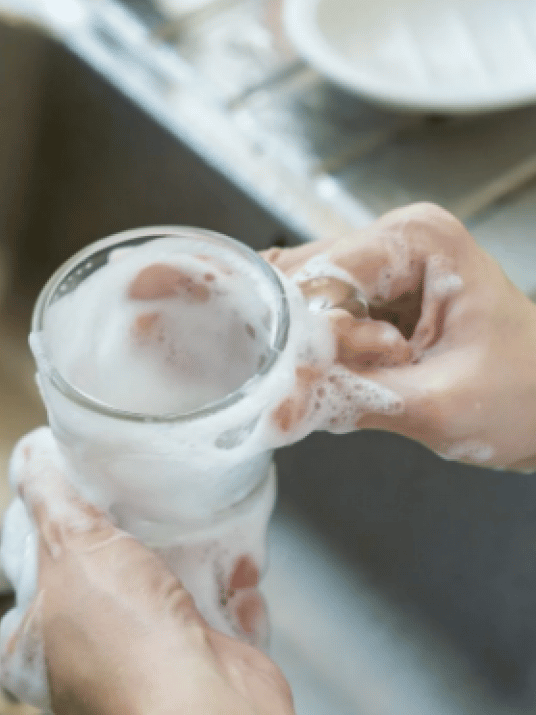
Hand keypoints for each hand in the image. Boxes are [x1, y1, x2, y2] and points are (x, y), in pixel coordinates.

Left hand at [0, 429, 295, 714]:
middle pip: (106, 569)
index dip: (54, 525)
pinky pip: (218, 609)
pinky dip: (231, 590)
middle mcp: (87, 659)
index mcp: (34, 643)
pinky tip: (234, 578)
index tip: (76, 492)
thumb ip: (49, 497)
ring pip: (168, 585)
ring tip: (201, 534)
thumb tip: (31, 458)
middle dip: (135, 535)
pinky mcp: (203, 662)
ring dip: (194, 556)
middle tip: (144, 503)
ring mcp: (149, 661)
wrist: (211, 709)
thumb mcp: (70, 544)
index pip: (32, 568)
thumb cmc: (128, 648)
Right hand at [265, 203, 535, 470]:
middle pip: (298, 284)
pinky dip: (320, 354)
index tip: (338, 373)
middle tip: (358, 380)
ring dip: (314, 352)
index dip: (312, 332)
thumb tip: (271, 410)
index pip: (316, 274)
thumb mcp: (437, 406)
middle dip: (309, 343)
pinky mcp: (370, 292)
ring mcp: (380, 262)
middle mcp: (394, 236)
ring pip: (298, 304)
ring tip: (370, 377)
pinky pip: (312, 317)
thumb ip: (352, 401)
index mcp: (418, 238)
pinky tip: (353, 373)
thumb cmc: (524, 400)